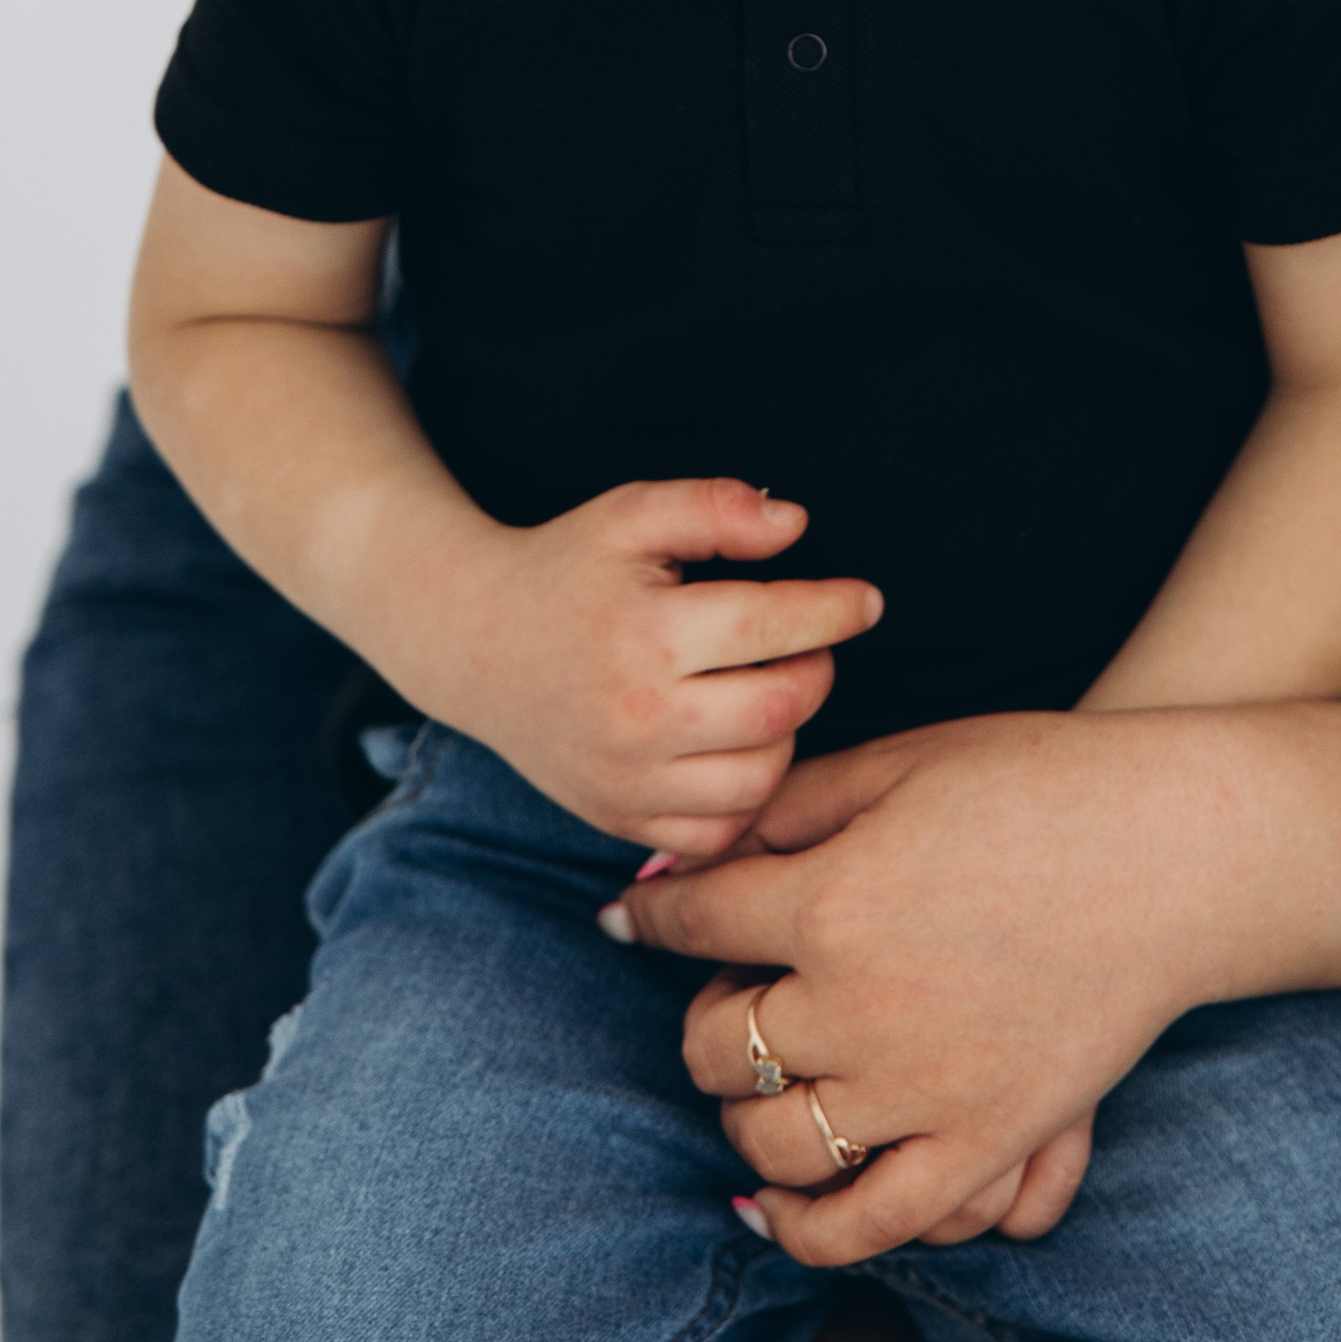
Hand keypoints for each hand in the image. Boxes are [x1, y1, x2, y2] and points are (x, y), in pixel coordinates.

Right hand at [436, 478, 881, 856]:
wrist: (474, 644)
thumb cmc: (567, 570)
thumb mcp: (633, 513)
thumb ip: (716, 508)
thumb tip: (797, 525)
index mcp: (645, 633)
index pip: (774, 624)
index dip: (836, 608)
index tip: (866, 601)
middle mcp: (637, 717)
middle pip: (780, 708)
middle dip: (818, 670)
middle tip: (810, 644)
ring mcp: (626, 780)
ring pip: (760, 779)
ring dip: (787, 733)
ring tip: (771, 691)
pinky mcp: (619, 820)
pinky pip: (717, 833)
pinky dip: (746, 796)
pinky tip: (739, 747)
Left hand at [609, 709, 1253, 1259]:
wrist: (1176, 849)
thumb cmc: (1041, 781)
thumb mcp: (903, 762)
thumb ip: (790, 809)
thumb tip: (695, 854)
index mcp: (829, 901)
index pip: (693, 922)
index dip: (651, 914)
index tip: (631, 917)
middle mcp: (858, 1008)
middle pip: (717, 1046)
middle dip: (700, 1016)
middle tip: (721, 991)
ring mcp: (920, 1090)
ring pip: (771, 1143)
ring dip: (742, 1114)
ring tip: (758, 1082)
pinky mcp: (983, 1143)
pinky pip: (865, 1222)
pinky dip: (803, 1227)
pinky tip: (777, 1204)